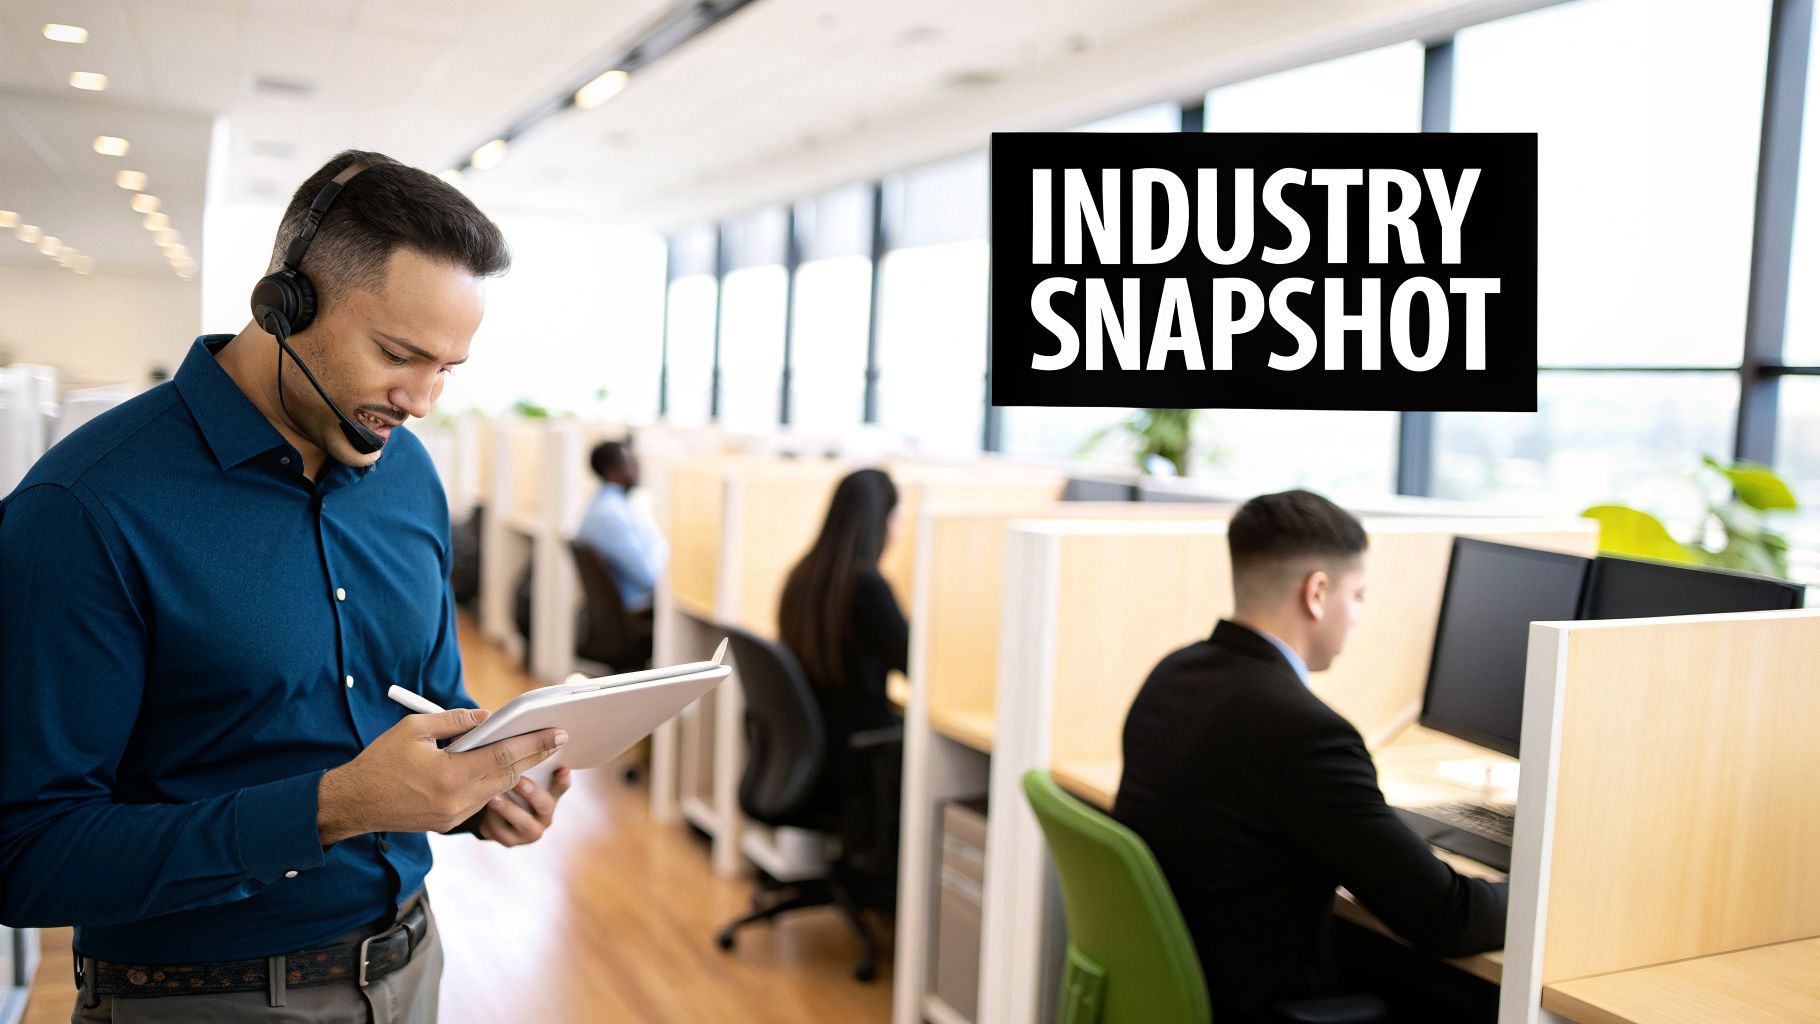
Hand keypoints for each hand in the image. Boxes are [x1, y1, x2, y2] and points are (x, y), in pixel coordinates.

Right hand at [317, 707, 565, 844]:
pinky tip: (500, 767)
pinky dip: (492, 782)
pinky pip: (479, 800)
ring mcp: (453, 816)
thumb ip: (455, 720)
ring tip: (533, 750)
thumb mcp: (414, 727)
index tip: (558, 733)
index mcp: (450, 774)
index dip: (535, 743)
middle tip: (557, 739)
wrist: (354, 802)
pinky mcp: (448, 823)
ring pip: (496, 790)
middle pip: (509, 775)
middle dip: (535, 756)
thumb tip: (488, 717)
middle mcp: (457, 800)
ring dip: (515, 770)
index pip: (505, 755)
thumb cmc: (381, 760)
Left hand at [471, 765, 571, 846]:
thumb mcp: (519, 774)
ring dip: (508, 809)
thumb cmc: (510, 785)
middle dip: (532, 793)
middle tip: (519, 781)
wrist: (494, 814)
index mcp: (551, 795)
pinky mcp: (510, 841)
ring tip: (494, 797)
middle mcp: (545, 815)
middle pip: (545, 805)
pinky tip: (482, 811)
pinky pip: (501, 833)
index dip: (562, 779)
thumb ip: (525, 762)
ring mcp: (529, 831)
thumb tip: (523, 737)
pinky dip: (492, 822)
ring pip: (523, 823)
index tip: (562, 768)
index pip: (562, 786)